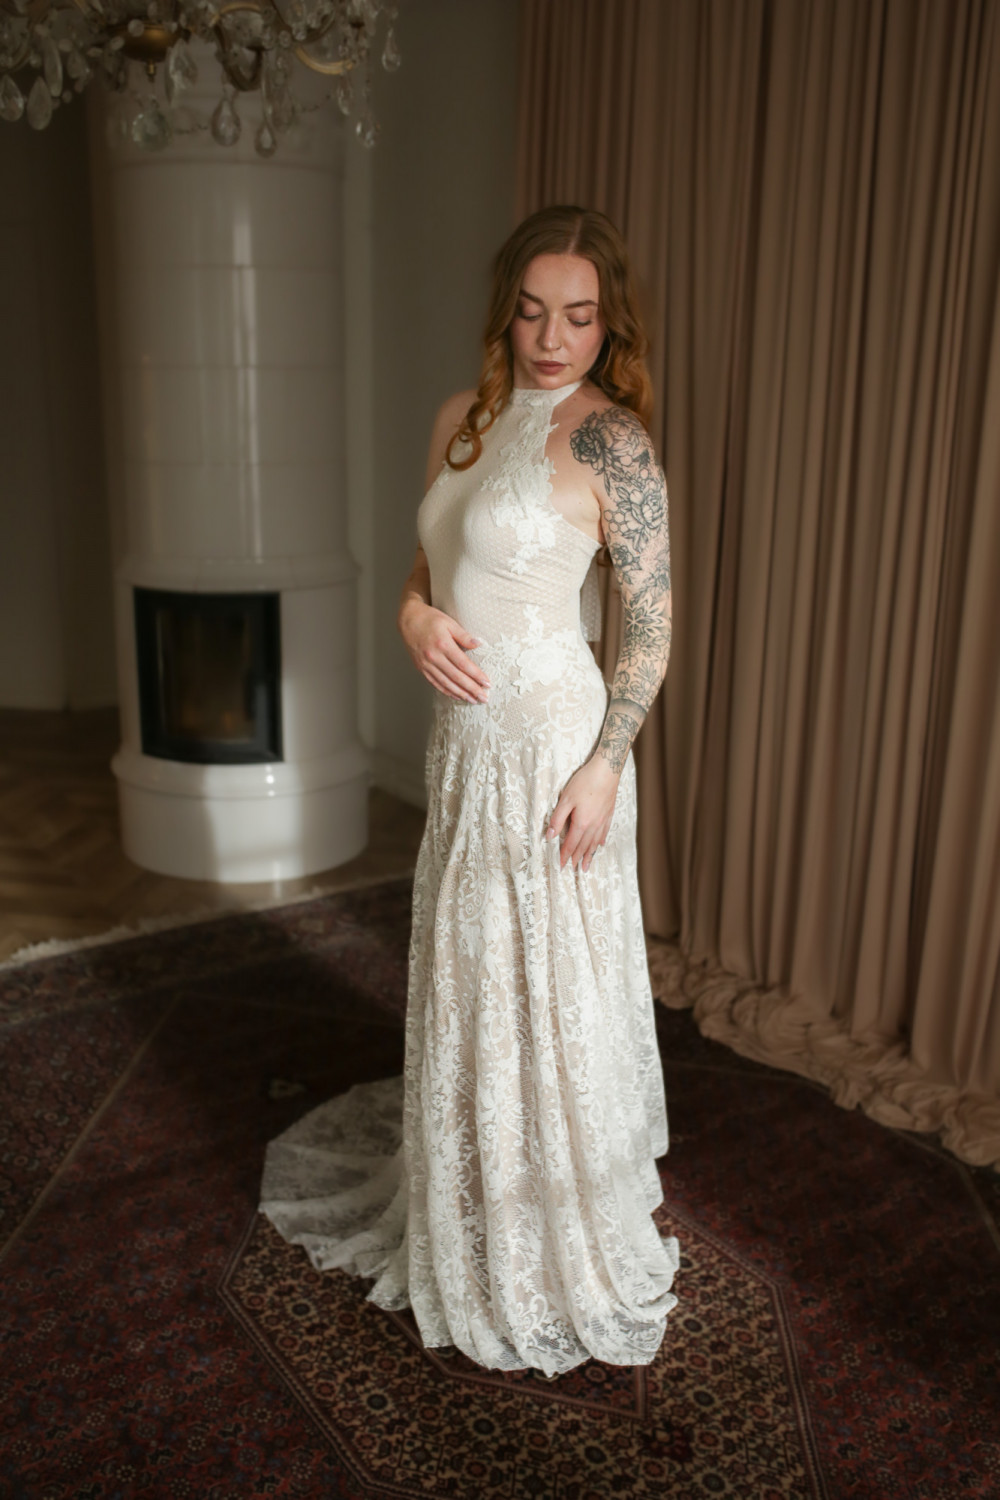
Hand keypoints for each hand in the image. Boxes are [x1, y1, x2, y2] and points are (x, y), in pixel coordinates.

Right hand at [398, 599, 490, 703]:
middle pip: (456, 677)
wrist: (408, 619)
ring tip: (473, 700)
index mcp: (443, 644)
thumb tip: (479, 644)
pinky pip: (436, 683)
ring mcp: (426, 664)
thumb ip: (464, 635)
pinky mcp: (421, 668)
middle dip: (472, 689)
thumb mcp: (449, 622)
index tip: (487, 683)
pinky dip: (447, 691)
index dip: (476, 675)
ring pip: (446, 683)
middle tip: (484, 698)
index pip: (463, 664)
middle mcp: (434, 657)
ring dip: (461, 694)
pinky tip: (457, 696)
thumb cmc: (430, 618)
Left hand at [545, 756, 620, 871]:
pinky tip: (600, 845)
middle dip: (577, 858)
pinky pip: (604, 832)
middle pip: (584, 846)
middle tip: (573, 869)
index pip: (571, 844)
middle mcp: (594, 825)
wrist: (606, 770)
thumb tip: (550, 836)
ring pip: (595, 843)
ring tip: (586, 865)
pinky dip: (600, 841)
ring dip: (590, 855)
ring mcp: (603, 820)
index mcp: (581, 823)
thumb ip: (558, 819)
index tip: (561, 866)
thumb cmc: (584, 782)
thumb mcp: (566, 799)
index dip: (565, 855)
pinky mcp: (609, 814)